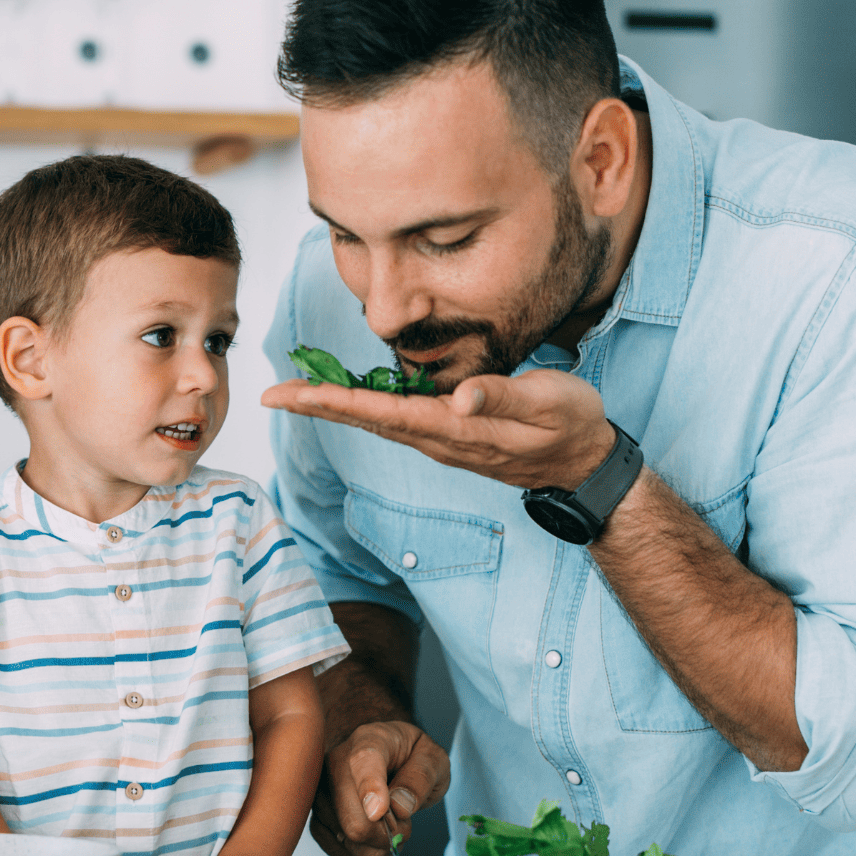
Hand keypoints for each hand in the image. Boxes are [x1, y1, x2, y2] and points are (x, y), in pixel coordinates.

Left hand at [261, 368, 614, 489]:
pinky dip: (363, 407)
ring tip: (296, 391)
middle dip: (316, 404)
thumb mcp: (548, 405)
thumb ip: (503, 399)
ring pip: (377, 421)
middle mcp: (438, 439)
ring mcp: (441, 440)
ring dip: (334, 406)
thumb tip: (458, 397)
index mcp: (455, 429)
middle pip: (365, 419)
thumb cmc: (571, 426)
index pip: (380, 414)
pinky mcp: (448, 435)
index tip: (290, 394)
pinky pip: (395, 420)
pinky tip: (347, 398)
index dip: (332, 401)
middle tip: (270, 394)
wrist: (585, 463)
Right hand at [309, 720, 449, 855]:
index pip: (363, 763)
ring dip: (378, 846)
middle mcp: (334, 764)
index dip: (369, 790)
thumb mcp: (433, 758)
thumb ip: (421, 777)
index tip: (378, 812)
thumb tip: (400, 806)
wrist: (388, 756)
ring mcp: (321, 793)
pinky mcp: (318, 818)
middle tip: (404, 822)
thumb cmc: (411, 755)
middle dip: (388, 834)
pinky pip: (340, 852)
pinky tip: (377, 842)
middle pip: (353, 819)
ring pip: (348, 841)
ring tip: (390, 826)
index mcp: (369, 740)